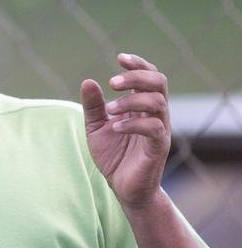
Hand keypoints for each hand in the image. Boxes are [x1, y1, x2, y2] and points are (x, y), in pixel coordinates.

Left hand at [80, 53, 170, 208]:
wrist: (124, 189)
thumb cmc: (114, 156)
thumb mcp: (96, 128)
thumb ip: (93, 106)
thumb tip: (88, 81)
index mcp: (142, 106)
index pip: (149, 75)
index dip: (138, 64)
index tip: (120, 58)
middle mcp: (155, 114)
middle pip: (158, 82)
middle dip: (136, 76)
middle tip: (112, 83)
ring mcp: (160, 130)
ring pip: (158, 102)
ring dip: (131, 100)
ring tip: (110, 110)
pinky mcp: (158, 147)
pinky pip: (154, 128)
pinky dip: (134, 123)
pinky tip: (116, 127)